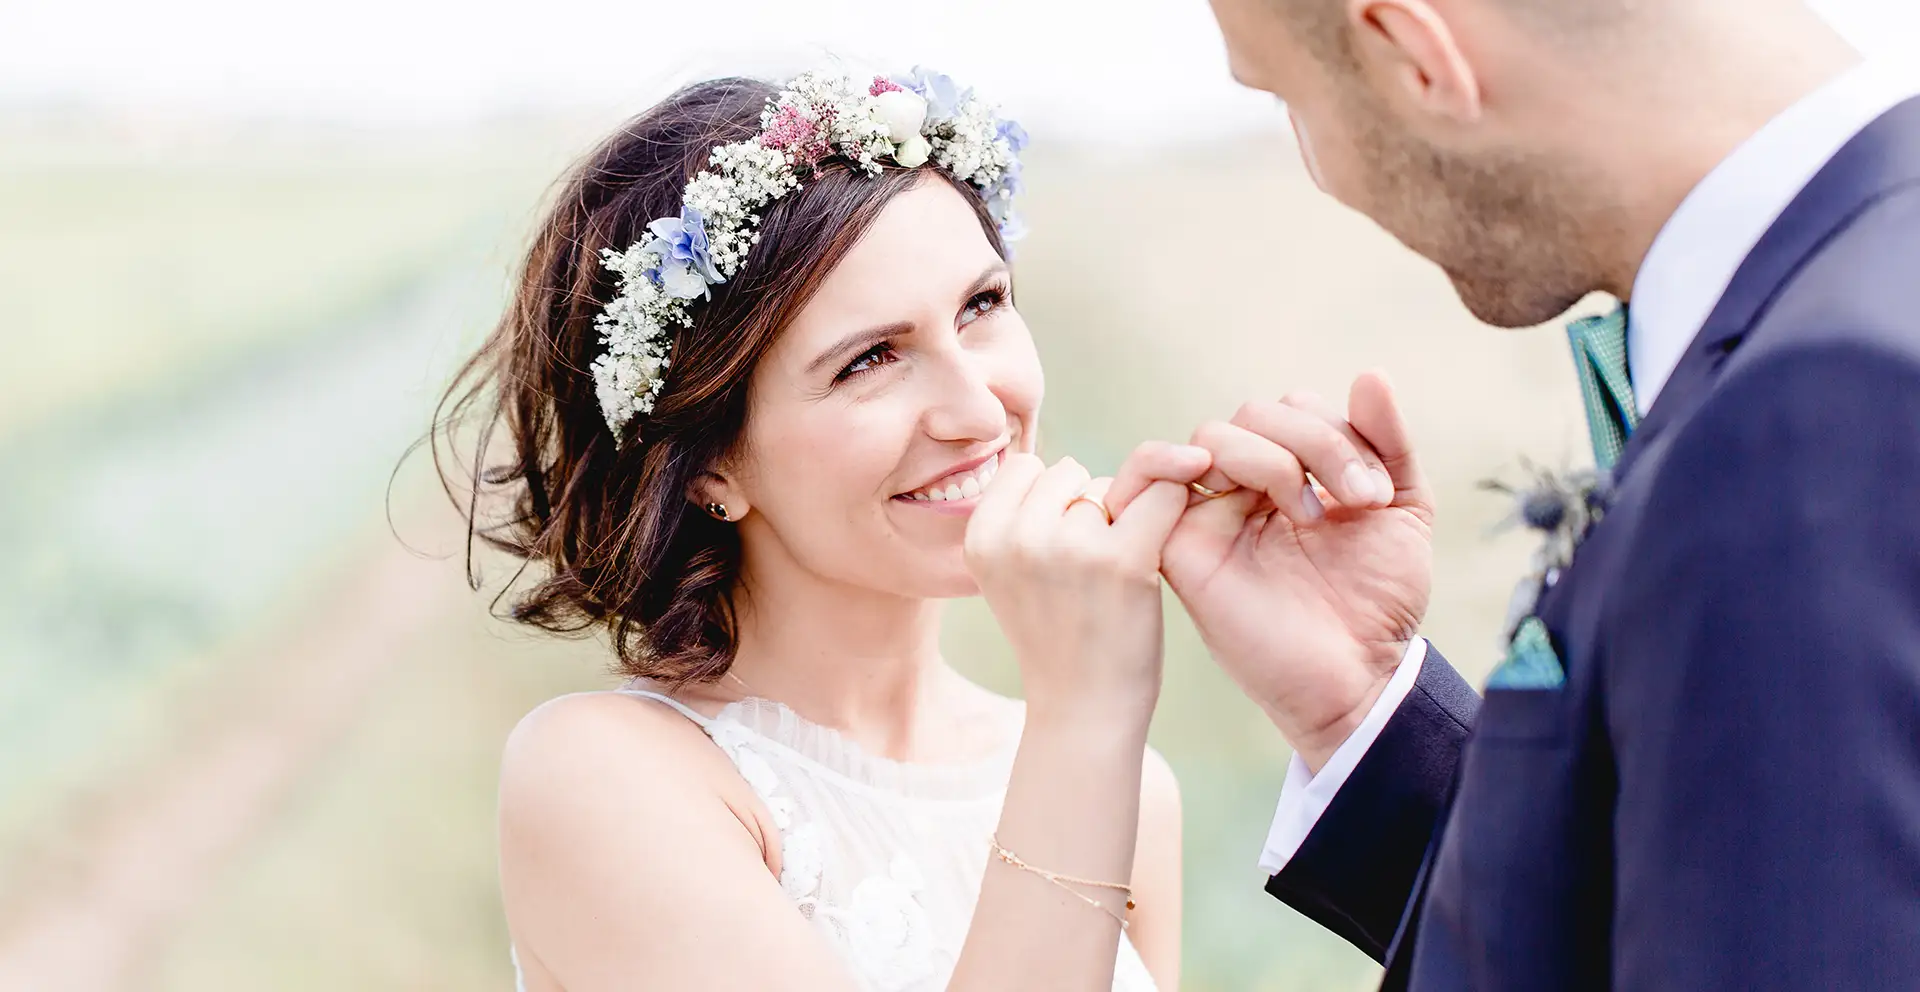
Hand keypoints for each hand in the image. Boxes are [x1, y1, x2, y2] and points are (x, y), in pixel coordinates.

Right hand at [965, 455, 1197, 720]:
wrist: (1083, 711)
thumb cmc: (1057, 638)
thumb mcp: (1011, 574)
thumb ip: (1022, 517)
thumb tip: (1068, 462)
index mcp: (980, 536)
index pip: (1026, 466)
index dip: (1052, 499)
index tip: (1059, 547)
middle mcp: (1016, 536)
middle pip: (1069, 473)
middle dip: (1087, 508)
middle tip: (1087, 572)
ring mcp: (1067, 546)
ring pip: (1112, 485)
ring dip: (1123, 518)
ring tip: (1113, 578)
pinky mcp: (1121, 559)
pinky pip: (1162, 494)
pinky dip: (1176, 498)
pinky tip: (1176, 527)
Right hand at [1107, 374, 1434, 770]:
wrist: (1359, 673)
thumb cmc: (1378, 601)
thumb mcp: (1402, 506)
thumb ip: (1386, 441)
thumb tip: (1369, 373)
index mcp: (1295, 472)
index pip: (1294, 408)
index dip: (1340, 433)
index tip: (1379, 496)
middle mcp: (1247, 486)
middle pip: (1254, 413)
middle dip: (1317, 442)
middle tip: (1359, 501)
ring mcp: (1210, 512)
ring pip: (1213, 436)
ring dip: (1271, 458)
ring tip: (1310, 515)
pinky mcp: (1177, 545)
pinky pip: (1146, 476)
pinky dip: (1167, 459)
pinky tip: (1240, 491)